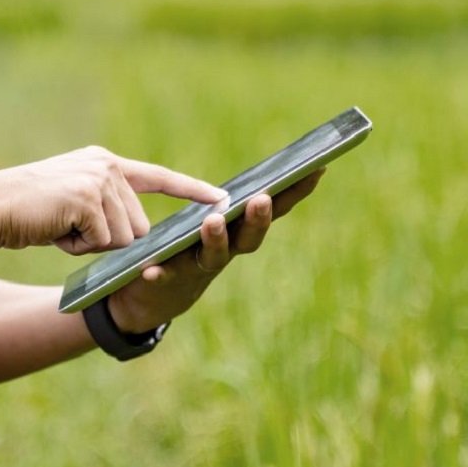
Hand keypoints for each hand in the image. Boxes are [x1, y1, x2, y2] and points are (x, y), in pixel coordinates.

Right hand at [0, 146, 225, 254]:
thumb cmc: (29, 213)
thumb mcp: (74, 206)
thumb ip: (107, 211)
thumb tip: (136, 240)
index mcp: (106, 164)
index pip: (159, 178)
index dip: (193, 191)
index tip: (223, 198)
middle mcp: (108, 167)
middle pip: (139, 227)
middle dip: (108, 241)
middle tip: (69, 228)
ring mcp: (99, 179)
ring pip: (123, 239)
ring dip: (91, 245)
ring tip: (59, 226)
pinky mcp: (89, 197)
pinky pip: (103, 243)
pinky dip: (78, 247)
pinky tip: (56, 230)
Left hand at [107, 168, 324, 332]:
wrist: (158, 298)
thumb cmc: (192, 249)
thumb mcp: (217, 223)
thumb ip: (234, 204)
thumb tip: (261, 172)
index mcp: (240, 231)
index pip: (275, 209)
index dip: (296, 192)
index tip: (317, 169)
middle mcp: (227, 251)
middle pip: (250, 237)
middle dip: (258, 219)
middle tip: (261, 200)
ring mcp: (199, 268)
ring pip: (213, 255)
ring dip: (216, 239)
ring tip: (212, 221)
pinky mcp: (169, 281)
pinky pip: (166, 276)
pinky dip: (161, 272)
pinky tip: (151, 270)